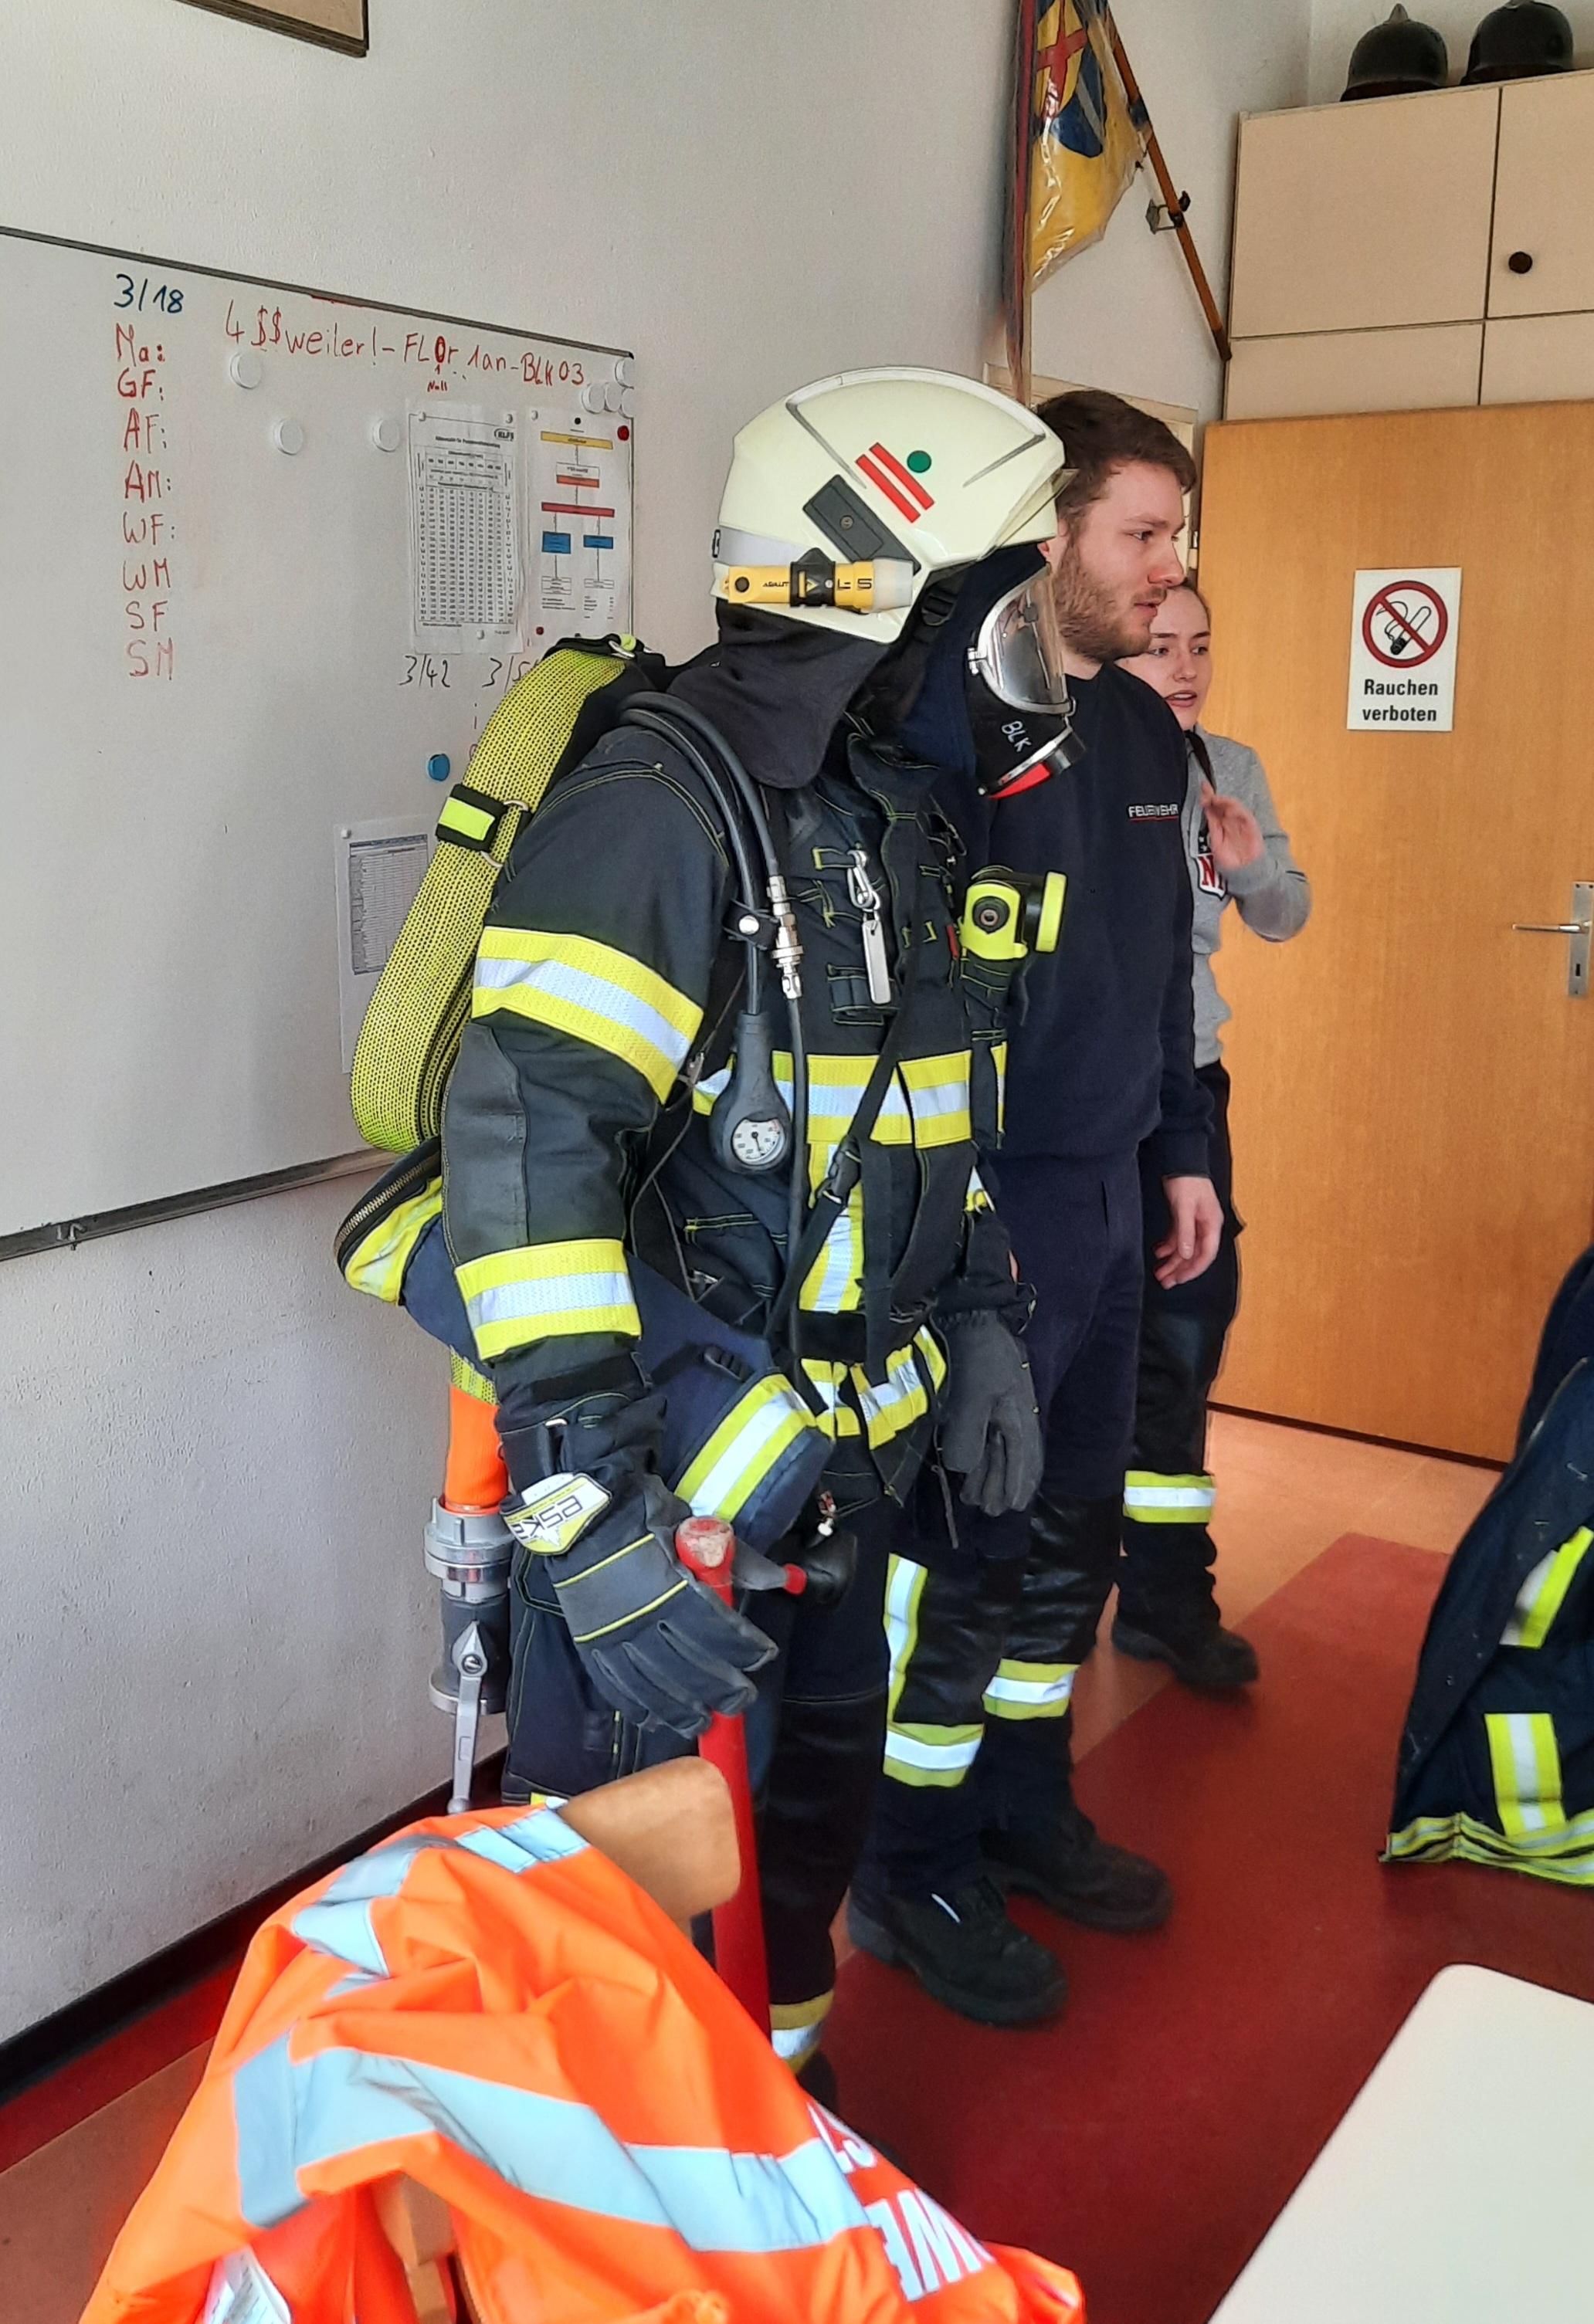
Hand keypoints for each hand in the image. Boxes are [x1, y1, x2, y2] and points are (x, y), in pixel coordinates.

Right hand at [503, 1458, 774, 1736]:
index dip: (745, 1648)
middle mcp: (643, 1618)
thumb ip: (735, 1558)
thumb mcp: (691, 1526)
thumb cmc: (641, 1515)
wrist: (581, 1515)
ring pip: (653, 1685)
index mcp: (671, 1587)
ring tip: (703, 1720)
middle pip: (690, 1667)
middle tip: (742, 1699)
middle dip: (721, 1687)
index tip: (763, 1655)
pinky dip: (637, 1706)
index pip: (718, 1630)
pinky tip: (655, 1719)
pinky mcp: (591, 1643)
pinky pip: (615, 1685)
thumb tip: (780, 1579)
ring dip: (682, 1707)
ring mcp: (613, 1635)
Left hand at [937, 1312, 1043, 1517]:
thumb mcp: (972, 1397)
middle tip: (989, 1509)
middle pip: (1016, 1462)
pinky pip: (993, 1438)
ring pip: (1003, 1451)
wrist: (975, 1319)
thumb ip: (968, 1436)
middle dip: (1003, 1487)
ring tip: (976, 1496)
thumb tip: (963, 1470)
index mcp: (1020, 1419)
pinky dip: (985, 1456)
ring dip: (991, 1475)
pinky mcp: (990, 1401)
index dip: (1017, 1487)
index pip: (1025, 1463)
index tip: (1011, 1508)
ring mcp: (1005, 1410)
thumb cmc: (977, 1357)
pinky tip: (973, 1465)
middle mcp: (1018, 1418)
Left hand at [1156, 1175, 1222, 1286]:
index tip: (1180, 1279)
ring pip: (1185, 1248)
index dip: (1193, 1270)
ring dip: (1172, 1260)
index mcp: (1211, 1224)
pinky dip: (1168, 1246)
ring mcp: (1195, 1222)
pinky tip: (1159, 1252)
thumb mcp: (1184, 1207)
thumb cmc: (1187, 1180)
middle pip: (1194, 1254)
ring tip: (1159, 1272)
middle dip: (1180, 1269)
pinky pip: (1178, 1237)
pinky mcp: (1184, 1217)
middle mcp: (1205, 1226)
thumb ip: (1185, 1231)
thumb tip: (1186, 1254)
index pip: (1206, 1254)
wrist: (1181, 1159)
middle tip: (1166, 1281)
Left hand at [1201, 780, 1263, 873]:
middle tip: (1205, 789)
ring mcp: (1241, 822)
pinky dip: (1237, 810)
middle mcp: (1231, 821)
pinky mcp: (1251, 825)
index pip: (1214, 808)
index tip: (1201, 791)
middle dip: (1213, 796)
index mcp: (1221, 824)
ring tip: (1215, 799)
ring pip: (1233, 806)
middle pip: (1222, 804)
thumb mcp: (1216, 841)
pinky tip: (1229, 808)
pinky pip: (1245, 815)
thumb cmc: (1230, 860)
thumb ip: (1213, 825)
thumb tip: (1206, 809)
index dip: (1208, 798)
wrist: (1245, 871)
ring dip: (1224, 801)